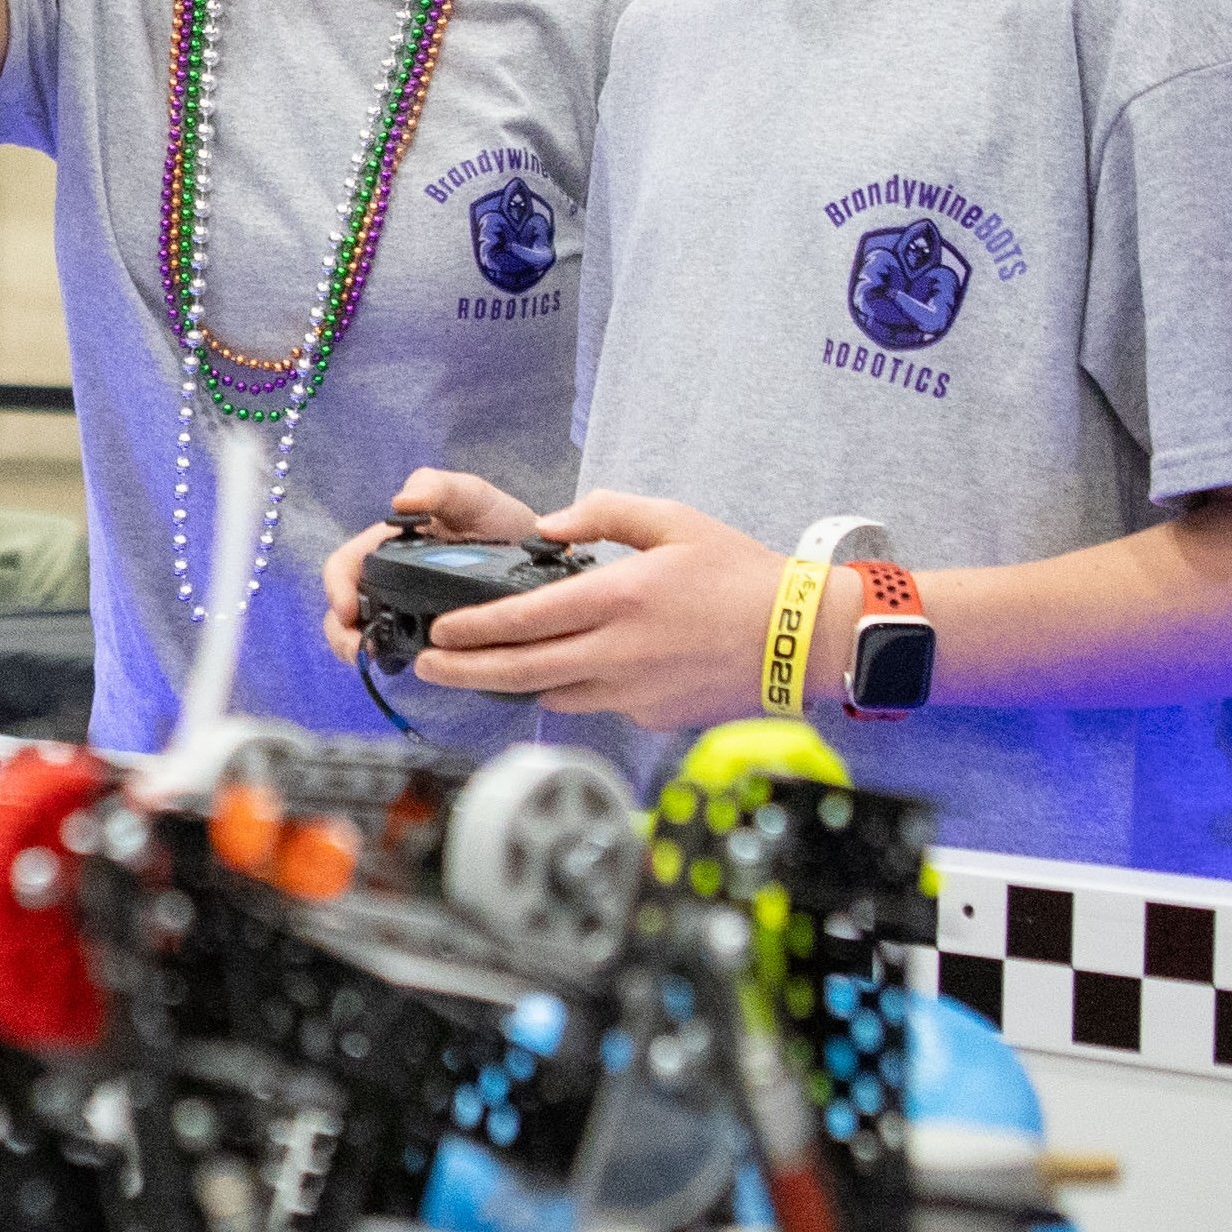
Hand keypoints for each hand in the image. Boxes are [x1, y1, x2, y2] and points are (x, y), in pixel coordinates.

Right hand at [319, 467, 548, 660]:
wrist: (547, 552)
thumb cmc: (500, 518)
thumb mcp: (470, 494)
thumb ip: (437, 487)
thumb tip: (400, 504)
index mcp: (390, 544)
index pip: (345, 565)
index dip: (337, 587)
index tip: (348, 610)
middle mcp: (392, 579)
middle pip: (347, 608)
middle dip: (341, 631)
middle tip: (360, 650)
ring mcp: (411, 609)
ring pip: (370, 633)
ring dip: (363, 649)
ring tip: (381, 661)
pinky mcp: (436, 636)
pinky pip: (405, 651)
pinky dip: (398, 661)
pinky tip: (415, 666)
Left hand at [404, 490, 785, 726]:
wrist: (800, 638)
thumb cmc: (740, 574)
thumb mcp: (673, 520)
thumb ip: (603, 515)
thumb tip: (550, 526)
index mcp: (619, 598)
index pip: (527, 619)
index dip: (476, 629)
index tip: (443, 630)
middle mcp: (617, 652)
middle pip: (522, 671)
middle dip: (467, 671)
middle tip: (430, 666)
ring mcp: (633, 691)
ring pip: (553, 694)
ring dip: (513, 685)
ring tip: (479, 673)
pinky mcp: (651, 715)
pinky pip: (595, 703)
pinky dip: (570, 690)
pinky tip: (561, 675)